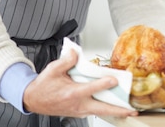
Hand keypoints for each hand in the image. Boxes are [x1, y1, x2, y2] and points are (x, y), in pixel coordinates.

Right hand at [23, 50, 137, 118]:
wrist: (33, 100)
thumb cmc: (43, 86)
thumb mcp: (52, 69)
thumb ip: (66, 60)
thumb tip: (76, 52)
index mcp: (72, 93)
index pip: (91, 88)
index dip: (103, 84)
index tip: (114, 79)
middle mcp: (78, 104)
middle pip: (102, 108)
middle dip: (118, 110)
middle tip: (131, 109)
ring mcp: (79, 110)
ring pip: (101, 112)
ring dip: (115, 111)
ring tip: (129, 109)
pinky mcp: (80, 112)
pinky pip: (96, 111)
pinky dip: (106, 110)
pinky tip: (116, 106)